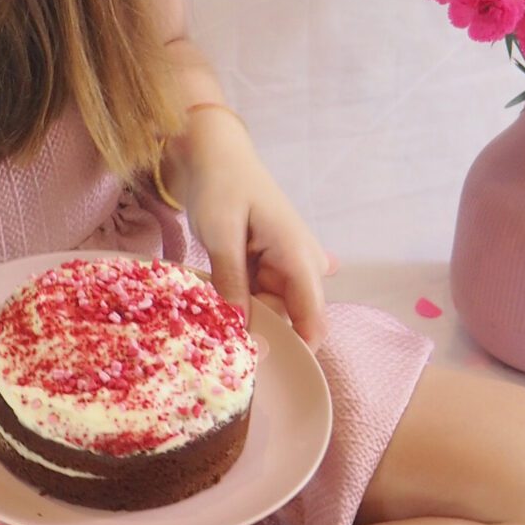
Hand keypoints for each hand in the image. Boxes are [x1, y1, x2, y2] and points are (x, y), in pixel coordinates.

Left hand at [186, 130, 338, 352]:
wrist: (213, 154)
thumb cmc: (221, 185)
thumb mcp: (222, 233)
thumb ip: (232, 282)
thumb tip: (241, 331)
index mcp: (299, 256)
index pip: (313, 320)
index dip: (296, 351)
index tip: (265, 371)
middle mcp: (301, 266)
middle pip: (289, 321)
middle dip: (261, 333)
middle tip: (221, 341)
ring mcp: (285, 267)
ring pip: (271, 312)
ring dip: (245, 317)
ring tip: (211, 313)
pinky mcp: (268, 267)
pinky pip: (258, 298)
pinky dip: (240, 303)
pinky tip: (219, 297)